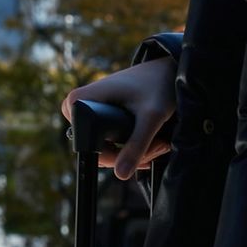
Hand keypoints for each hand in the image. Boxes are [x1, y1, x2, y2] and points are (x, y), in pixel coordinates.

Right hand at [61, 57, 177, 179]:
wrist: (167, 70)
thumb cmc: (158, 85)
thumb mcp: (151, 117)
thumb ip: (137, 145)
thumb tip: (120, 175)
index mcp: (79, 100)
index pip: (83, 144)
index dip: (113, 155)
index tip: (140, 154)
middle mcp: (79, 107)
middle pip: (97, 150)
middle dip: (130, 155)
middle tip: (159, 147)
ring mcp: (90, 113)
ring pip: (107, 149)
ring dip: (137, 153)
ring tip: (161, 143)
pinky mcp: (102, 117)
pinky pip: (112, 143)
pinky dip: (134, 148)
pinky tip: (154, 144)